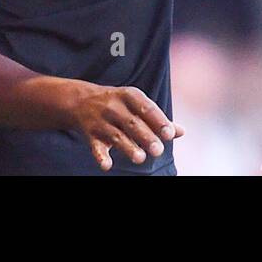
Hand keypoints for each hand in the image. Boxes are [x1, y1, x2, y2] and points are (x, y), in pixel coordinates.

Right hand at [69, 83, 186, 170]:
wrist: (80, 100)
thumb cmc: (119, 104)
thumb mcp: (136, 104)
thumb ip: (158, 118)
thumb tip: (181, 132)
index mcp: (130, 95)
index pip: (146, 108)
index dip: (158, 121)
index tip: (169, 134)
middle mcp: (114, 106)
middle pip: (132, 123)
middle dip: (146, 136)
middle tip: (159, 150)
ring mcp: (101, 121)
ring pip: (116, 136)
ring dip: (128, 148)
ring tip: (141, 158)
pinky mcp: (90, 135)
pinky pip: (95, 146)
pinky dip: (101, 156)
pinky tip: (107, 165)